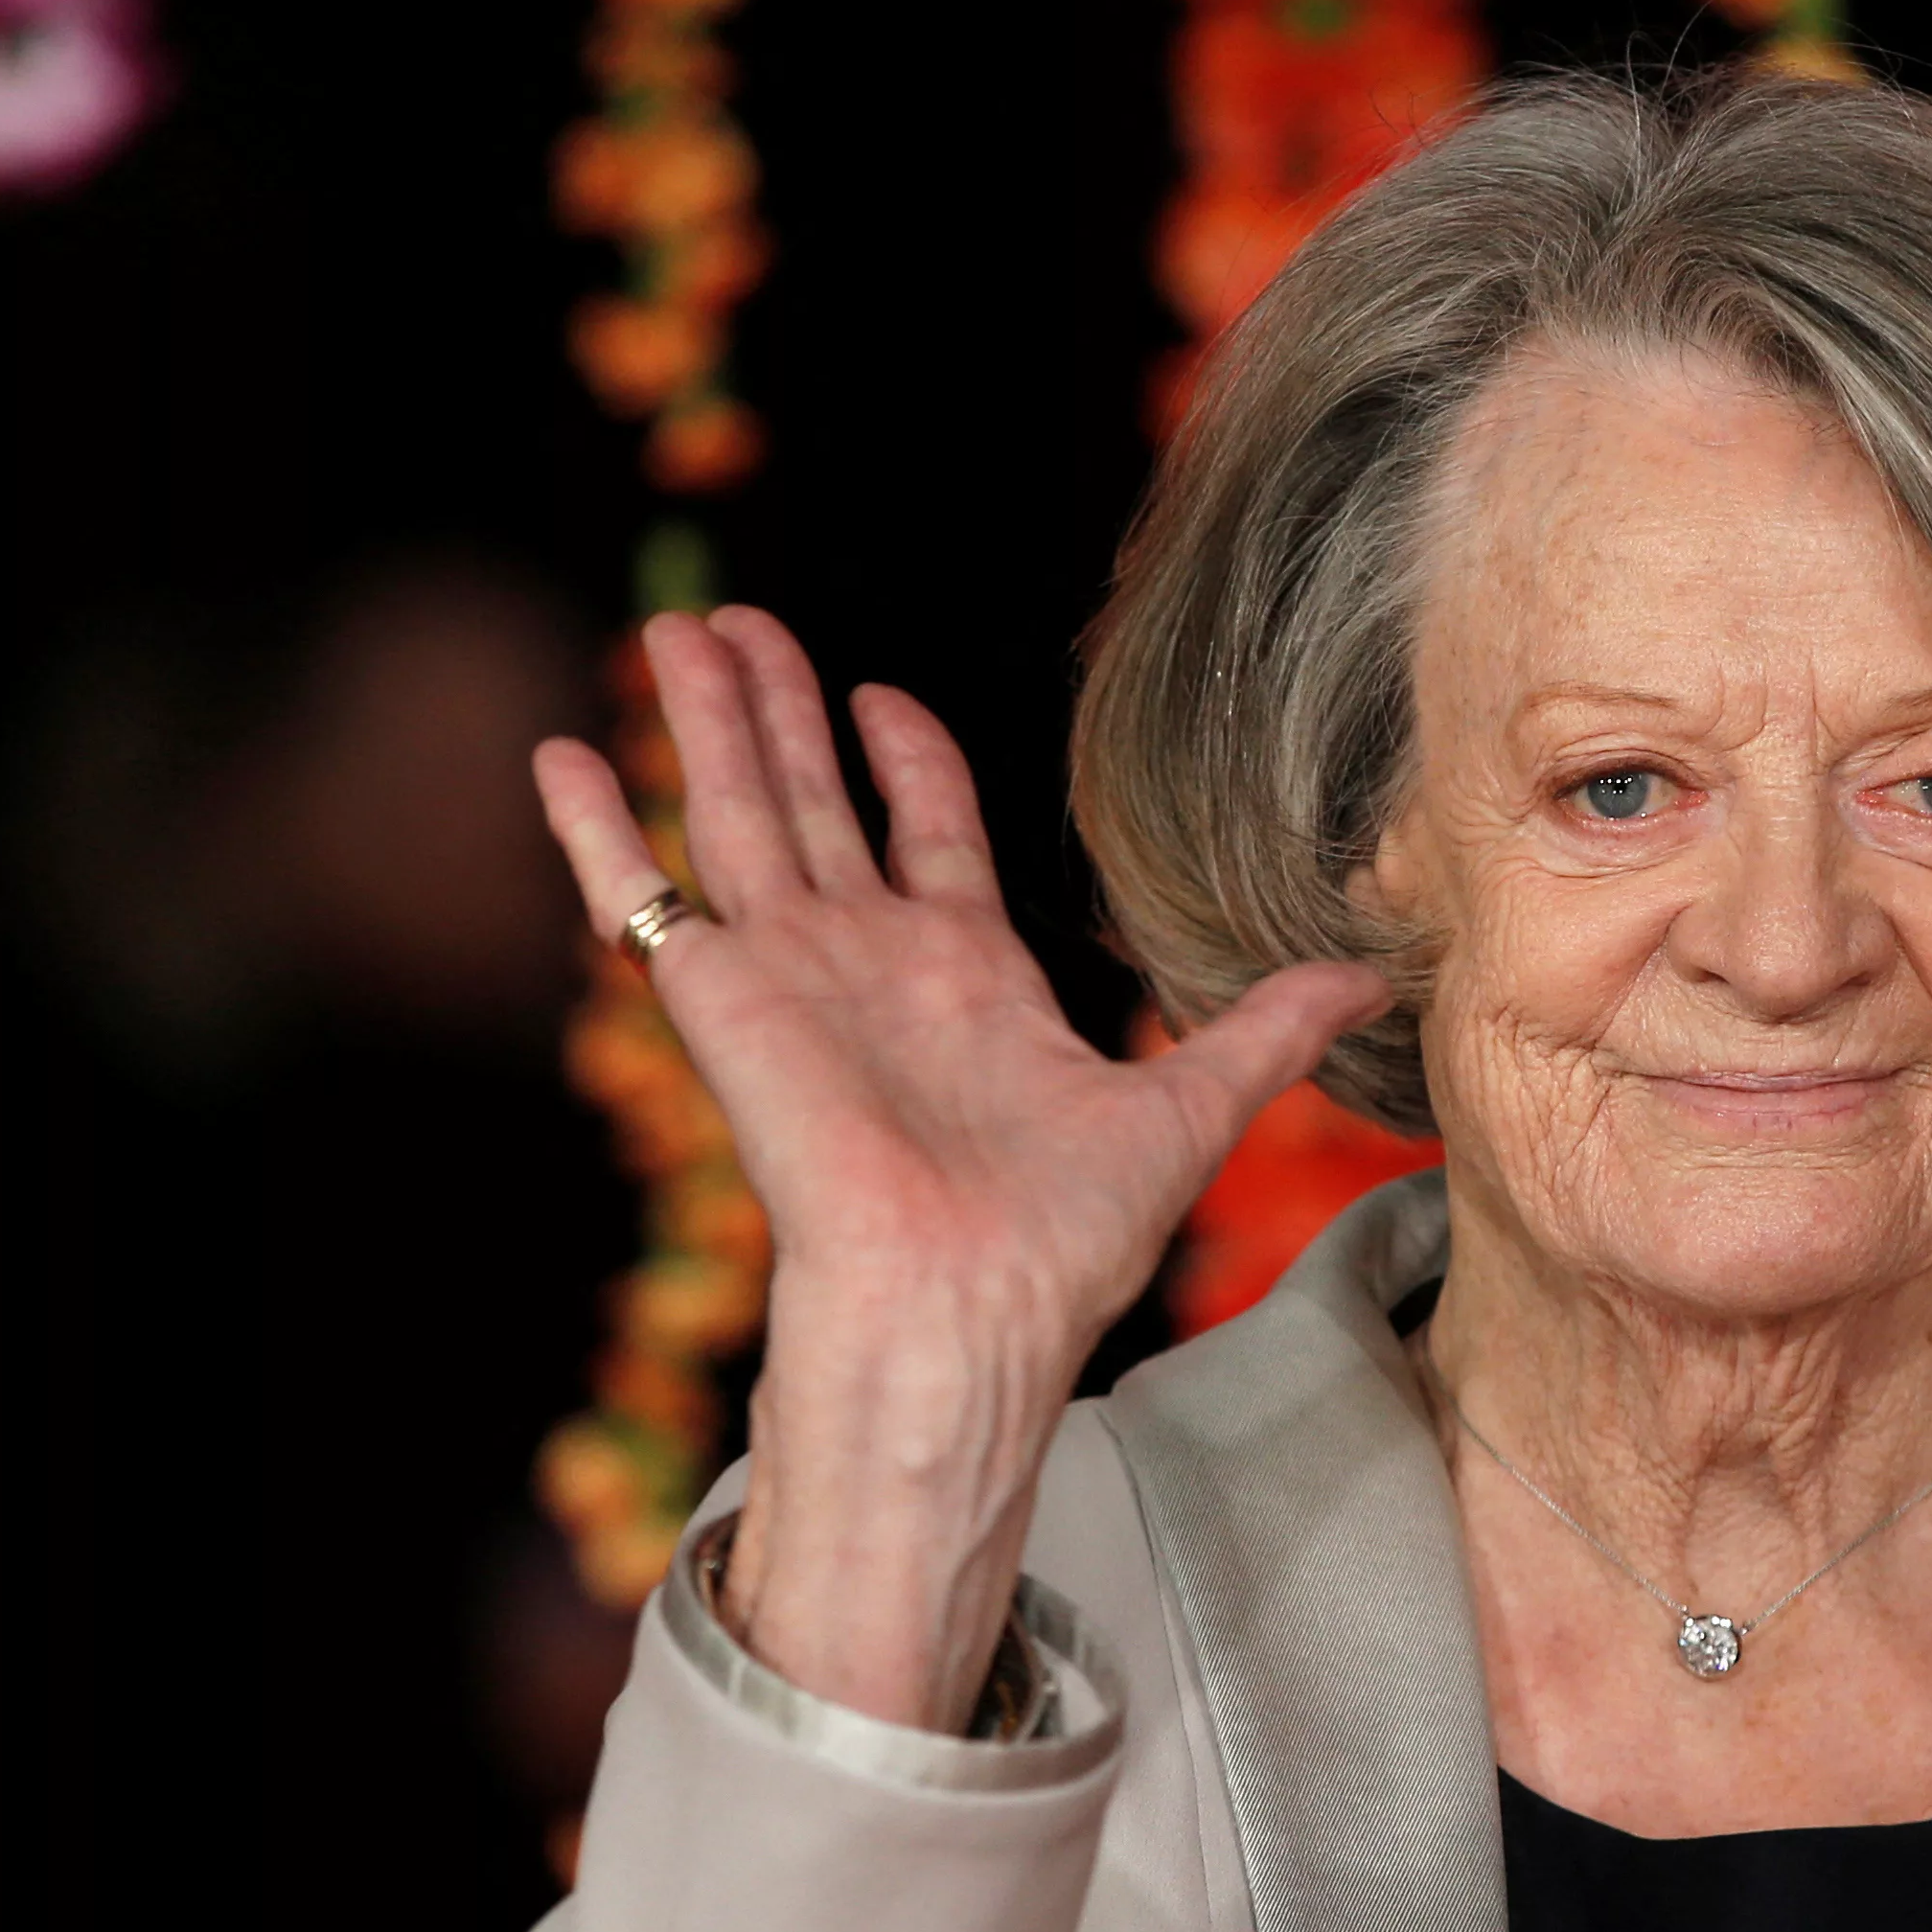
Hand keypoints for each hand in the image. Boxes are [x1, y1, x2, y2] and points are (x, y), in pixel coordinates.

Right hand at [534, 606, 1387, 1728]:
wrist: (966, 1308)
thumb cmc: (1065, 1240)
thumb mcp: (1193, 1110)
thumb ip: (1268, 1032)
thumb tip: (1372, 977)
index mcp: (965, 977)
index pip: (925, 836)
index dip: (904, 762)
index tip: (878, 695)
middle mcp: (866, 963)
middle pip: (812, 802)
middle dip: (779, 713)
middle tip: (742, 623)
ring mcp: (786, 974)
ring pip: (736, 812)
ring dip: (706, 723)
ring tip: (680, 630)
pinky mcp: (718, 999)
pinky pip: (639, 897)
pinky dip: (595, 829)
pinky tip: (559, 750)